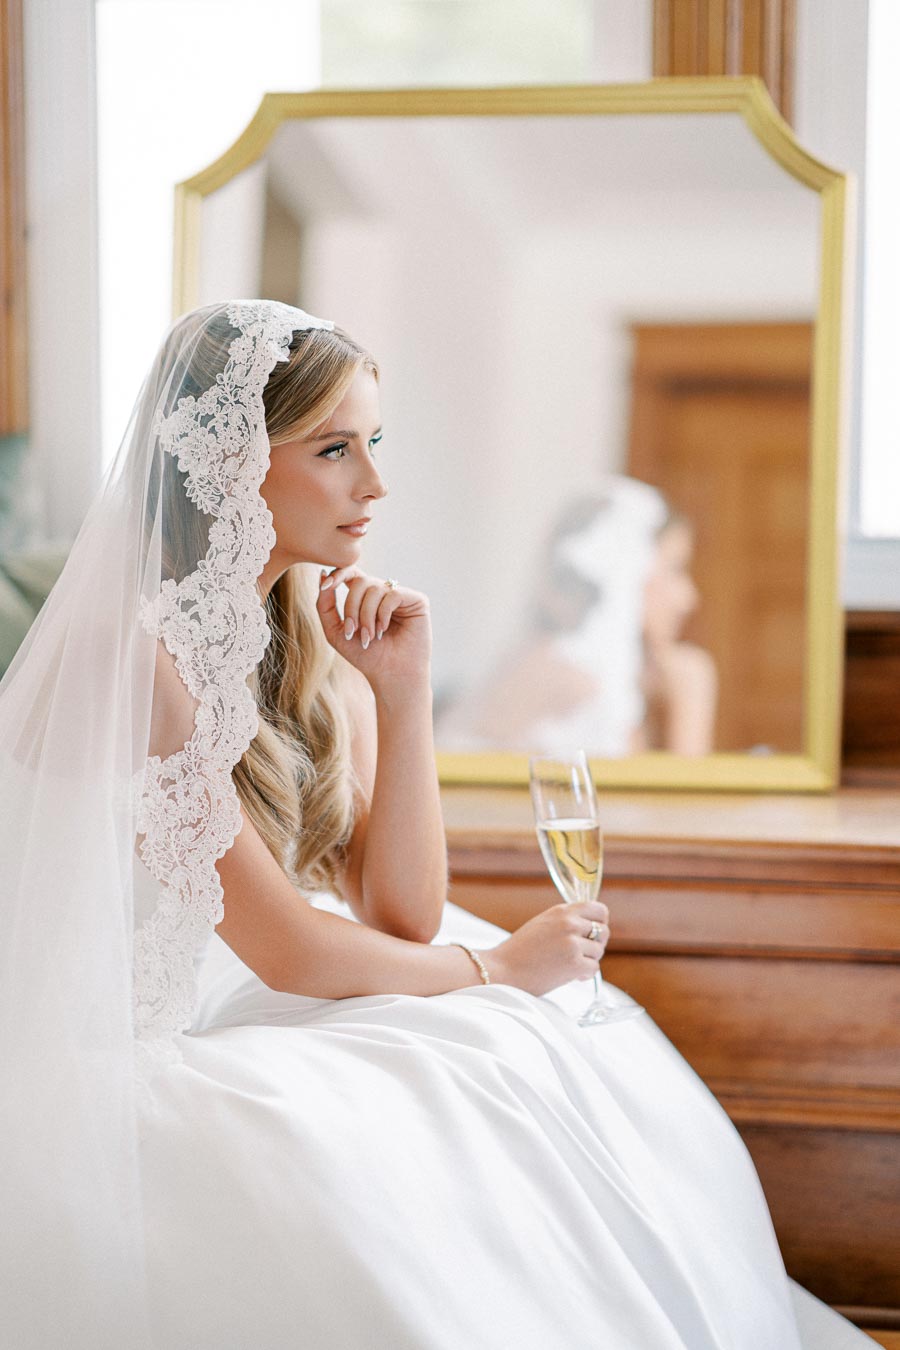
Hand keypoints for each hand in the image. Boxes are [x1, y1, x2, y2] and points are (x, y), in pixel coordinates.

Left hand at [316, 566, 431, 691]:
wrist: (390, 675)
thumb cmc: (366, 656)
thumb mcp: (335, 631)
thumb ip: (325, 605)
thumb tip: (322, 575)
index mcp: (365, 597)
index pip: (351, 573)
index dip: (338, 574)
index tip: (326, 585)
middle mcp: (384, 592)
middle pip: (360, 581)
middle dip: (351, 607)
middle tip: (352, 631)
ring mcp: (401, 595)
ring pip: (374, 588)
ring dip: (366, 615)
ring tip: (370, 636)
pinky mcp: (417, 601)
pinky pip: (393, 594)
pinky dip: (383, 614)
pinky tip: (385, 630)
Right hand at [483, 900, 609, 995]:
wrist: (502, 970)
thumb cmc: (520, 950)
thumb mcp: (543, 923)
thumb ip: (565, 920)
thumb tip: (591, 927)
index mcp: (561, 911)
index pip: (599, 910)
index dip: (600, 922)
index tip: (594, 932)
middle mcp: (569, 924)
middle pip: (603, 931)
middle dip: (596, 944)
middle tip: (582, 953)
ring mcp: (572, 943)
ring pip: (599, 951)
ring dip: (588, 960)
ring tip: (570, 964)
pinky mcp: (574, 964)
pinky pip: (594, 968)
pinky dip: (584, 974)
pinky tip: (571, 976)